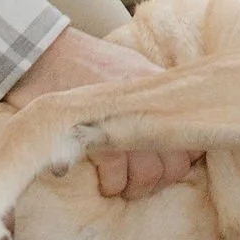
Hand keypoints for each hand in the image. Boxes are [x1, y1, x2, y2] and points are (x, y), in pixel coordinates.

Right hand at [8, 24, 194, 198]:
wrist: (47, 54)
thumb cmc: (88, 62)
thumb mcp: (130, 67)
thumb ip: (152, 93)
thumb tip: (174, 122)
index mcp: (159, 90)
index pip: (192, 136)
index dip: (182, 157)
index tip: (165, 161)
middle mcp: (148, 106)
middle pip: (175, 164)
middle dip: (159, 179)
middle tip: (139, 179)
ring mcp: (125, 122)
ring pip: (149, 174)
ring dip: (134, 185)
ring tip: (120, 181)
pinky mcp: (99, 136)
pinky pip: (116, 175)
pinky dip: (110, 183)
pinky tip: (101, 177)